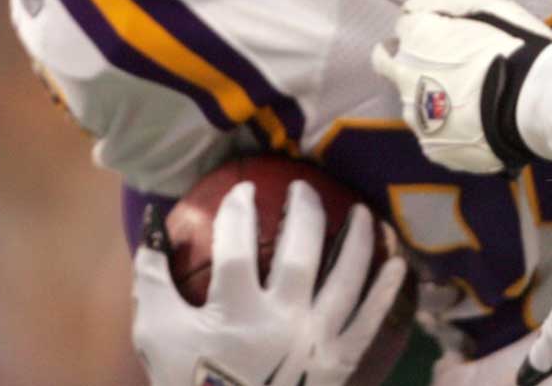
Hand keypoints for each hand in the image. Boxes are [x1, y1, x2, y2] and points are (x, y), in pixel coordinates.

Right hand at [131, 180, 408, 385]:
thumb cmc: (192, 385)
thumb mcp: (157, 337)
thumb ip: (153, 284)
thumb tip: (153, 231)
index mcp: (235, 313)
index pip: (237, 247)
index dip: (240, 212)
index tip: (244, 189)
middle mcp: (282, 321)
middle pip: (300, 253)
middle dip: (304, 211)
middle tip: (304, 187)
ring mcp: (317, 341)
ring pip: (346, 279)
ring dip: (358, 240)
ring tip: (361, 210)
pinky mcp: (342, 363)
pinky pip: (370, 321)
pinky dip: (386, 291)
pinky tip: (398, 263)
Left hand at [369, 0, 551, 173]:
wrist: (533, 108)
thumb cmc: (515, 50)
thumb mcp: (490, 6)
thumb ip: (447, 1)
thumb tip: (415, 5)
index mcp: (418, 36)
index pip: (404, 25)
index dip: (424, 28)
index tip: (443, 36)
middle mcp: (405, 76)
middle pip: (389, 63)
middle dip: (406, 61)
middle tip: (440, 66)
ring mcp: (416, 116)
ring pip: (411, 102)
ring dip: (428, 98)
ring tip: (466, 101)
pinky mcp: (431, 148)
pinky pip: (433, 133)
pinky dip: (447, 127)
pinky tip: (474, 126)